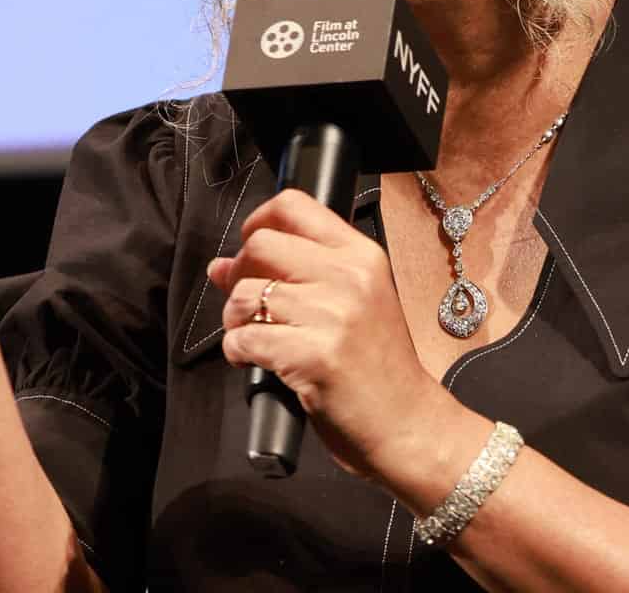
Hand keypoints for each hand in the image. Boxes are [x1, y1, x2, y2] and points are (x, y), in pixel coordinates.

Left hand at [209, 190, 462, 480]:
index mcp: (361, 256)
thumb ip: (294, 276)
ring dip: (234, 319)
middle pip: (261, 245)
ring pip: (245, 294)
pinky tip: (256, 361)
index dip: (258, 222)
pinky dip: (238, 352)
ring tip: (252, 336)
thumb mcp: (352, 304)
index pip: (294, 206)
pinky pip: (244, 339)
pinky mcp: (312, 356)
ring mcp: (332, 316)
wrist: (407, 422)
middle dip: (240, 273)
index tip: (250, 248)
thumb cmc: (379, 367)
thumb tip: (222, 266)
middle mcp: (348, 277)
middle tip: (247, 304)